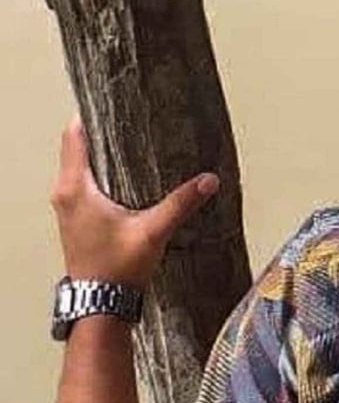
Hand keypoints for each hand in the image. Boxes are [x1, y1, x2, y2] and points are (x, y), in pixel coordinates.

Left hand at [49, 115, 220, 287]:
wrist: (101, 303)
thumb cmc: (117, 268)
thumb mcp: (153, 231)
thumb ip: (181, 203)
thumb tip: (209, 180)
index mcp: (76, 189)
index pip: (74, 137)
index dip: (88, 114)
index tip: (108, 99)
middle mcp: (65, 194)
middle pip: (75, 148)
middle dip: (99, 130)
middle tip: (127, 115)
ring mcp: (67, 207)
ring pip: (78, 166)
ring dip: (98, 151)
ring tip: (128, 139)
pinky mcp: (75, 218)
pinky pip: (81, 182)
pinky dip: (97, 170)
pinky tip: (123, 171)